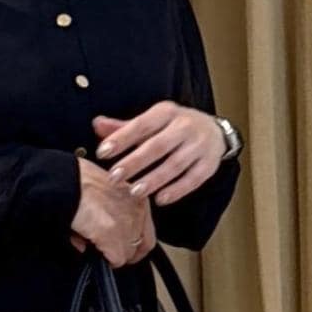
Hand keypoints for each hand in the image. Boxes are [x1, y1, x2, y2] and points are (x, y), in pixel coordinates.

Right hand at [69, 154, 156, 266]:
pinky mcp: (112, 236)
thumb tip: (104, 229)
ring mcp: (126, 225)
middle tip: (114, 257)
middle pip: (141, 245)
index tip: (126, 249)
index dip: (136, 243)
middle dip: (126, 252)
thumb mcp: (106, 190)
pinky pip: (116, 259)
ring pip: (128, 254)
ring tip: (99, 251)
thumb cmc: (80, 180)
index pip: (148, 231)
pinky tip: (94, 254)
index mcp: (138, 198)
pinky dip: (106, 261)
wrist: (65, 181)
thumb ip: (110, 212)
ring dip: (114, 256)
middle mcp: (137, 212)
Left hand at [89, 102, 224, 205]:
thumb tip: (96, 124)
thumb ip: (124, 127)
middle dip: (134, 162)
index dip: (121, 139)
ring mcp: (199, 145)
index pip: (141, 125)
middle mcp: (185, 126)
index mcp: (166, 112)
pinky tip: (160, 199)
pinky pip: (193, 179)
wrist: (215, 131)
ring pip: (175, 164)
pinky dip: (177, 190)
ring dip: (154, 179)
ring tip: (134, 191)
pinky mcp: (209, 164)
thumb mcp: (152, 121)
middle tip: (114, 177)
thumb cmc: (175, 127)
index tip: (102, 152)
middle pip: (157, 146)